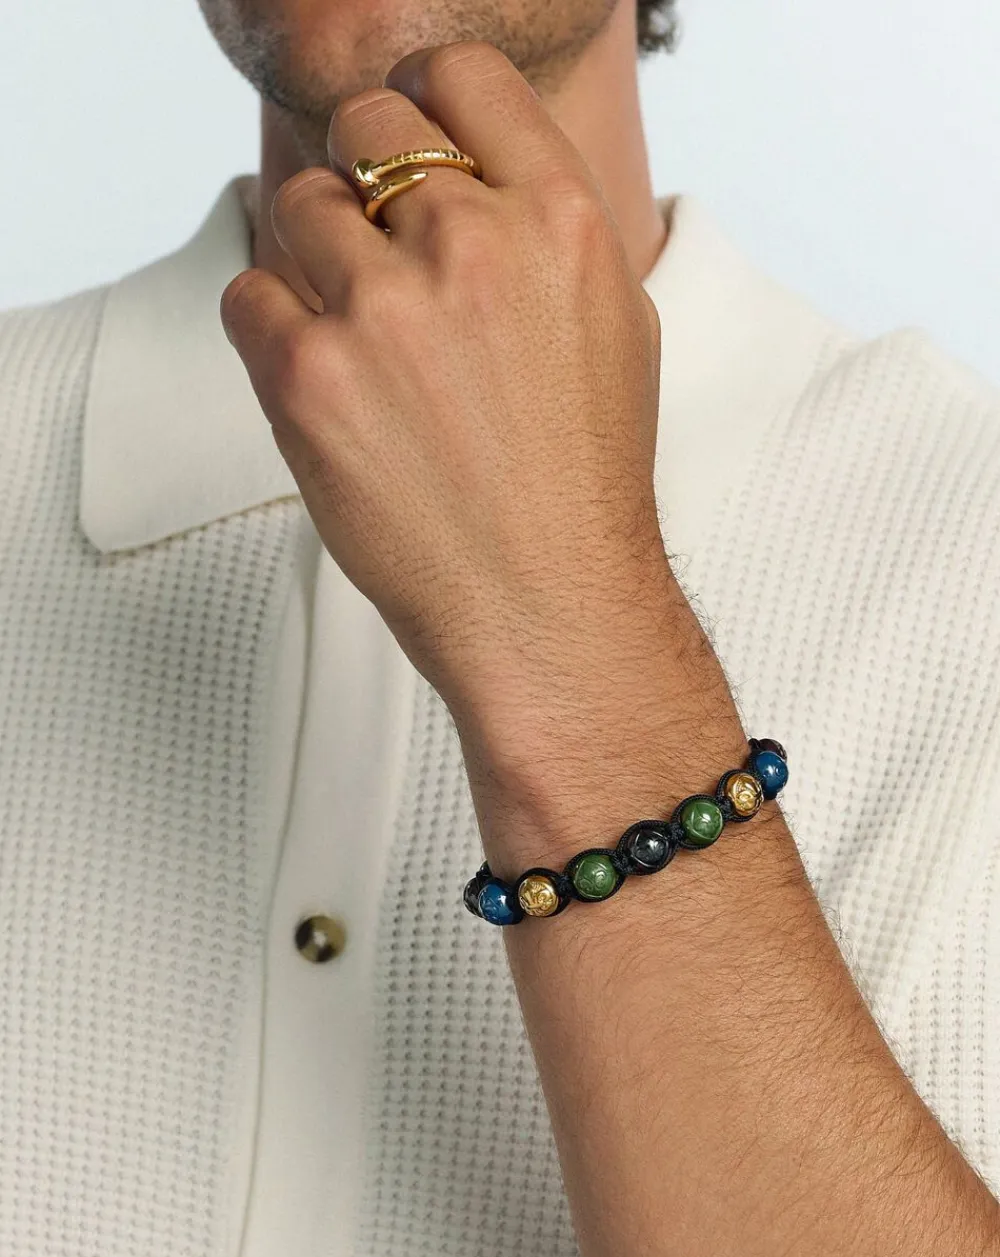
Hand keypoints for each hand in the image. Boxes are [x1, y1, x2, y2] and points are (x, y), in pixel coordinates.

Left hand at [220, 41, 669, 740]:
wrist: (546, 600)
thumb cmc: (581, 479)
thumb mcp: (612, 324)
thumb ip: (543, 227)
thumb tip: (472, 167)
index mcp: (561, 221)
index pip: (460, 76)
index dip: (422, 98)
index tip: (407, 138)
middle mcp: (473, 247)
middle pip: (367, 128)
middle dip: (363, 177)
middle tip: (375, 247)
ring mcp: (384, 309)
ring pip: (298, 205)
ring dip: (317, 257)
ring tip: (360, 338)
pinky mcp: (308, 375)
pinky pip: (248, 293)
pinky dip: (274, 326)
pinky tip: (326, 380)